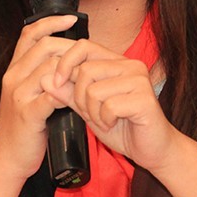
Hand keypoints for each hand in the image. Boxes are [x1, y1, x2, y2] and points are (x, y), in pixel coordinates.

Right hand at [0, 14, 79, 179]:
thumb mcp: (28, 92)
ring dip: (73, 70)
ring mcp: (19, 95)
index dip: (50, 22)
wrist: (5, 157)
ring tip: (88, 76)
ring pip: (49, 68)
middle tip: (88, 53)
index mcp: (14, 69)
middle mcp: (13, 77)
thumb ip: (42, 73)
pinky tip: (77, 96)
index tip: (70, 18)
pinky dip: (67, 94)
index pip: (29, 34)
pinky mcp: (27, 114)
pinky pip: (51, 96)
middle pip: (44, 47)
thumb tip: (69, 56)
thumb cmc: (24, 124)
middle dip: (70, 47)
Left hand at [41, 39, 178, 171]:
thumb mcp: (88, 109)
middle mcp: (130, 65)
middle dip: (79, 98)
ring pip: (94, 90)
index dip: (65, 63)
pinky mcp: (145, 98)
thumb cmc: (122, 127)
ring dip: (93, 112)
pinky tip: (115, 124)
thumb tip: (44, 78)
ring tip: (105, 120)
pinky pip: (109, 106)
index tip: (56, 83)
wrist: (152, 149)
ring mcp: (139, 80)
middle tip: (92, 113)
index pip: (84, 46)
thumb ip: (68, 93)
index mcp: (116, 62)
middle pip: (85, 70)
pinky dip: (106, 120)